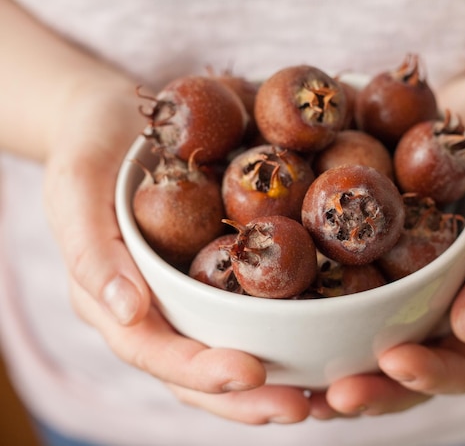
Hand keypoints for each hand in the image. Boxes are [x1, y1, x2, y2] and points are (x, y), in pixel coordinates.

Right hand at [42, 83, 309, 423]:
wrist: (119, 118)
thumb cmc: (88, 149)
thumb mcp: (75, 187)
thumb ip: (92, 250)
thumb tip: (127, 312)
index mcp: (118, 300)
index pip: (155, 352)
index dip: (199, 371)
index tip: (249, 373)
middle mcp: (161, 307)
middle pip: (201, 368)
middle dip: (249, 397)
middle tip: (302, 406)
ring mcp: (195, 291)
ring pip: (235, 347)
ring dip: (279, 376)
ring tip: (326, 393)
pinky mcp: (226, 266)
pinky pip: (258, 303)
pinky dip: (292, 325)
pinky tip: (330, 334)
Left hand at [311, 81, 464, 417]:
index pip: (463, 368)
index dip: (429, 376)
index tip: (396, 362)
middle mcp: (434, 316)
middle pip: (404, 372)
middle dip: (371, 390)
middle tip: (334, 399)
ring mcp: (398, 295)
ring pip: (366, 348)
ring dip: (331, 373)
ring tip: (295, 389)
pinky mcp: (365, 266)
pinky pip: (339, 297)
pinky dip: (311, 317)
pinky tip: (278, 326)